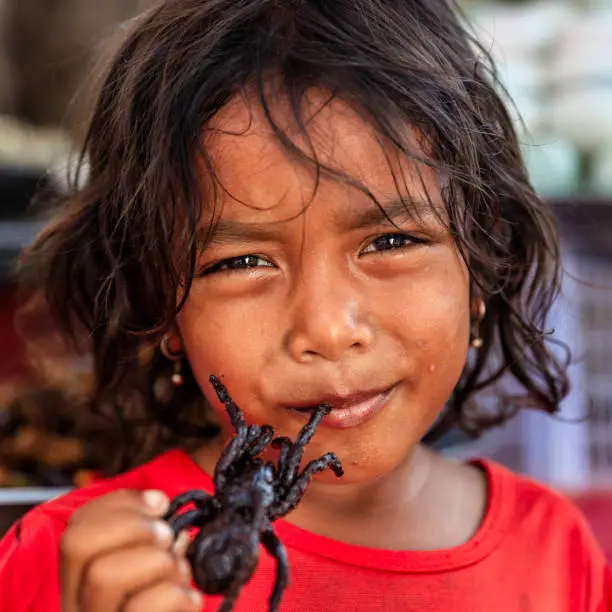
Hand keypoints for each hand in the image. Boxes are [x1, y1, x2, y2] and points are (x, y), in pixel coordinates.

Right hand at [60, 489, 201, 611]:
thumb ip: (151, 538)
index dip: (120, 504)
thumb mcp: (154, 568)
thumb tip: (159, 504)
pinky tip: (189, 601)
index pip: (76, 528)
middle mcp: (78, 608)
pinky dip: (176, 595)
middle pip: (77, 545)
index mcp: (82, 583)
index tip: (160, 503)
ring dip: (157, 562)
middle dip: (134, 527)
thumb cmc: (167, 608)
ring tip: (179, 573)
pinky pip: (143, 609)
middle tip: (168, 536)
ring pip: (103, 576)